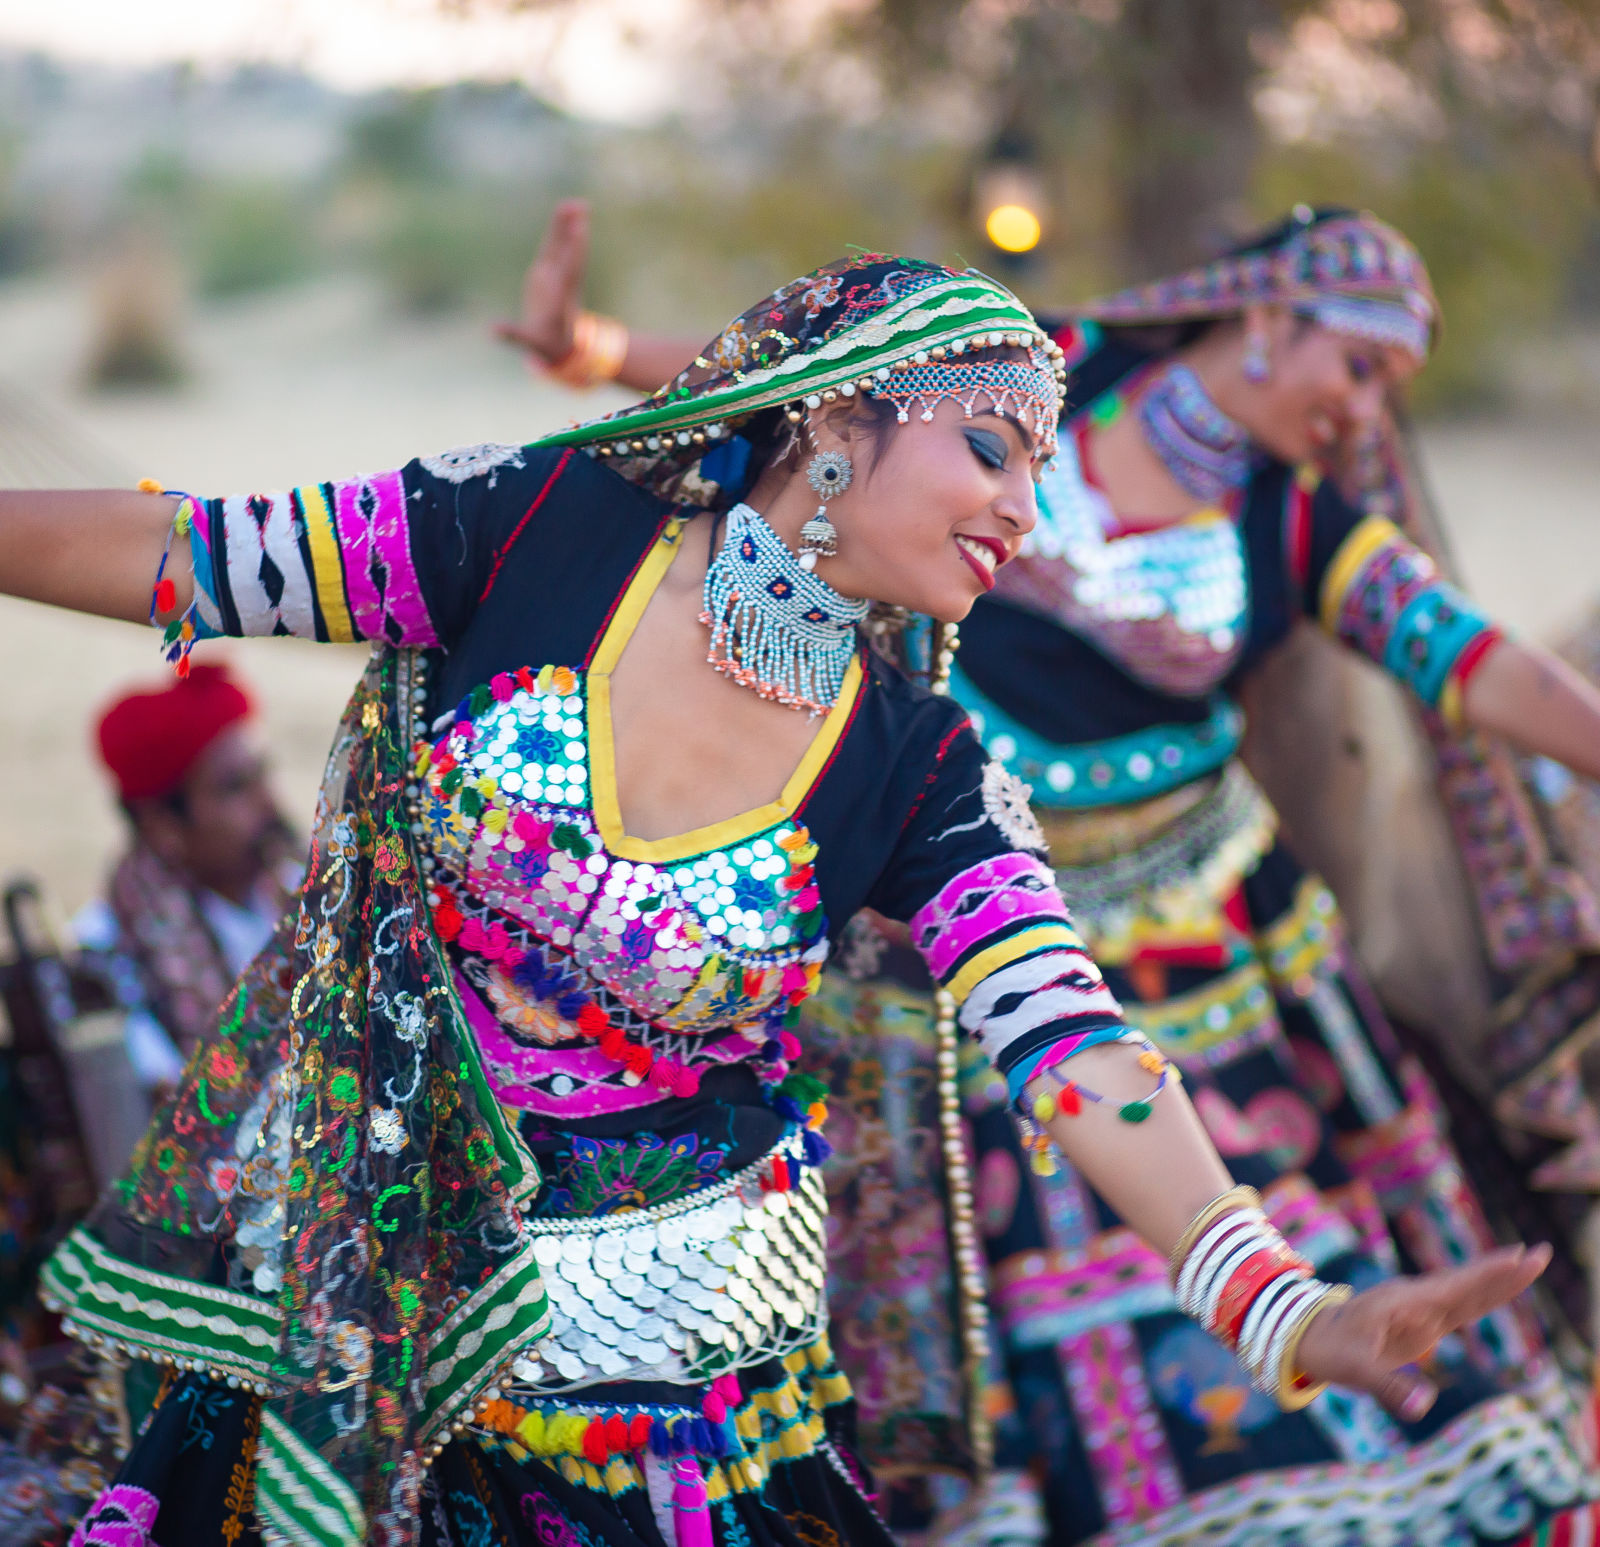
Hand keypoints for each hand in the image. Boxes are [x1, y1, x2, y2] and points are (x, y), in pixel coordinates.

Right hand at [494, 197, 588, 363]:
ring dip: (568, 226)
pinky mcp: (552, 274)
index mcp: (558, 297)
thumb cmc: (546, 344)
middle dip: (572, 231)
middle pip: (567, 253)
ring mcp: (557, 277)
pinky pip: (558, 249)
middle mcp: (561, 284)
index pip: (567, 271)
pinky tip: (566, 215)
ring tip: (574, 203)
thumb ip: (513, 335)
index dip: (573, 252)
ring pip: (564, 247)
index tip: (580, 232)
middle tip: (579, 206)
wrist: (564, 345)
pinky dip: (562, 233)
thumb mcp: (530, 342)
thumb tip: (492, 330)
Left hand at [1293, 1243, 1548, 1419]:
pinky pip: (1457, 1307)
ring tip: (1530, 1264)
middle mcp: (1415, 1299)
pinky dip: (1481, 1297)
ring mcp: (1418, 1308)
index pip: (1454, 1288)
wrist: (1308, 1337)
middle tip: (1541, 1253)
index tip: (1516, 1258)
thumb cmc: (1330, 1349)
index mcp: (1403, 1302)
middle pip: (1467, 1284)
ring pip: (1466, 1292)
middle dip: (1503, 1272)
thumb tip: (1423, 1405)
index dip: (1487, 1276)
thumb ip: (1388, 1387)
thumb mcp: (1355, 1371)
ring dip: (1497, 1282)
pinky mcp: (1420, 1322)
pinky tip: (1500, 1289)